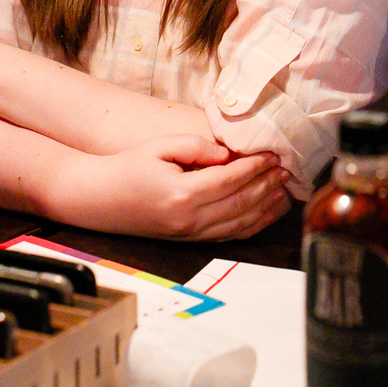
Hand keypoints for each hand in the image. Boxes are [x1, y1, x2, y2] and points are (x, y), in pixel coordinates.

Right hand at [60, 134, 292, 240]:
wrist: (100, 199)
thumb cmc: (127, 168)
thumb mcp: (159, 147)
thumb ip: (196, 147)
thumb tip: (228, 154)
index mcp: (182, 194)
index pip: (231, 180)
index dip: (255, 167)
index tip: (273, 154)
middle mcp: (189, 219)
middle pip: (241, 202)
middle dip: (267, 184)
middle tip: (286, 168)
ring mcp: (190, 233)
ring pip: (239, 222)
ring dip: (266, 206)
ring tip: (284, 188)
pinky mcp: (190, 239)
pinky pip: (229, 234)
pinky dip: (252, 224)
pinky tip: (266, 212)